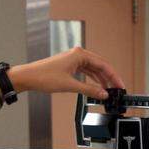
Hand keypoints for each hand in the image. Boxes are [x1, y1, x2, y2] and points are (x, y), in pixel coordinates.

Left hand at [5, 47, 124, 99]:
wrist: (28, 77)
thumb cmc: (44, 77)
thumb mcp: (70, 85)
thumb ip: (89, 90)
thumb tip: (103, 94)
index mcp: (80, 54)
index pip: (103, 65)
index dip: (114, 76)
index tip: (120, 85)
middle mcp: (78, 54)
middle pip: (100, 66)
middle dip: (109, 78)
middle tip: (117, 89)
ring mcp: (73, 59)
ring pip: (93, 69)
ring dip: (101, 79)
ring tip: (108, 90)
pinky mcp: (69, 65)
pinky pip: (86, 71)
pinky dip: (92, 79)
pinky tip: (97, 86)